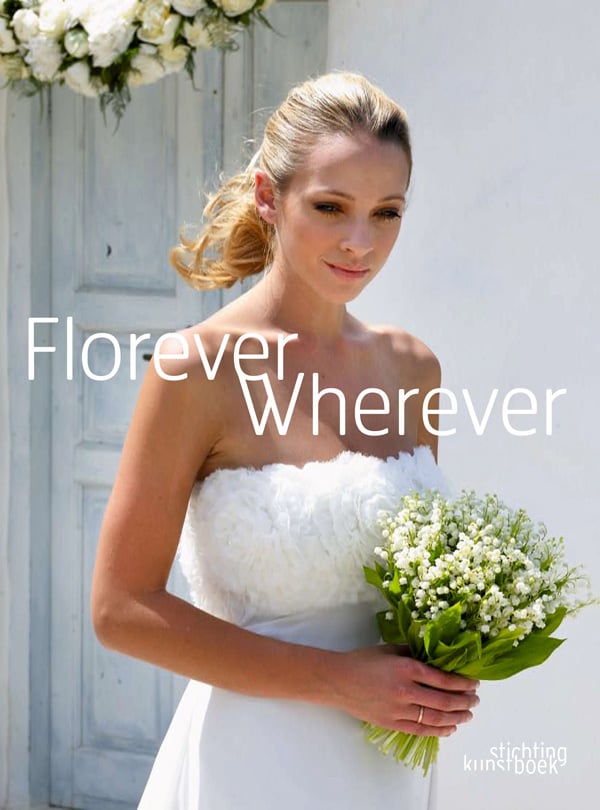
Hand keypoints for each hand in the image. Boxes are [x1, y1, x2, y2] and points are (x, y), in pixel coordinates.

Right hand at [330, 643, 479, 736]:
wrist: (337, 680)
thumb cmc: (362, 661)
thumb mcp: (390, 649)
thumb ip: (413, 652)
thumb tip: (435, 655)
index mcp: (406, 668)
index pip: (443, 679)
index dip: (463, 683)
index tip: (474, 683)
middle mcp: (406, 691)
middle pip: (444, 701)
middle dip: (465, 702)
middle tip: (476, 701)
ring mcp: (399, 710)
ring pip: (436, 718)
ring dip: (456, 718)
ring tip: (468, 715)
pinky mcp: (392, 724)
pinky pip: (421, 730)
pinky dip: (439, 730)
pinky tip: (450, 728)